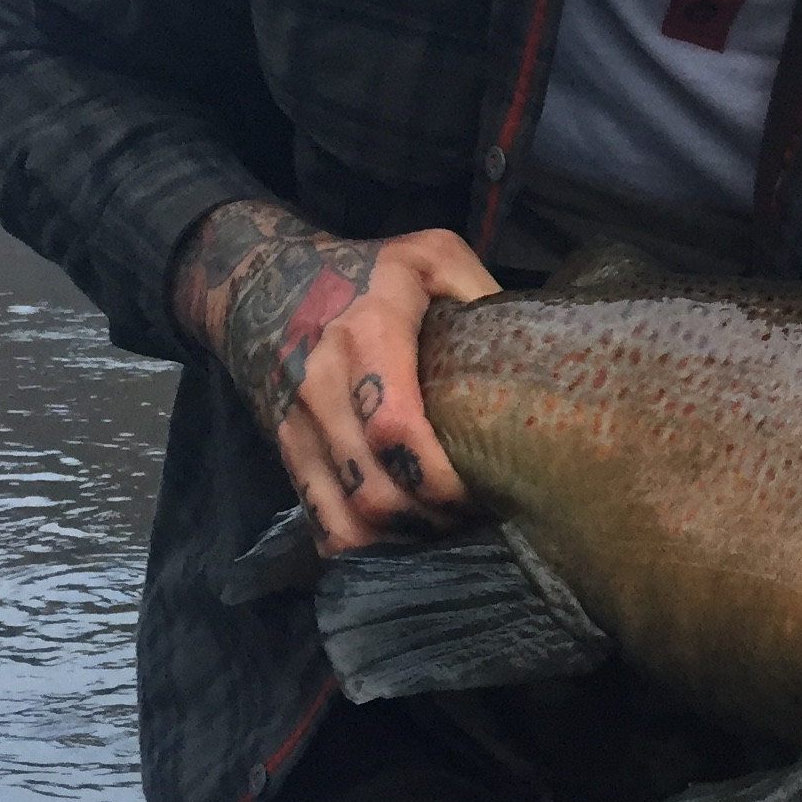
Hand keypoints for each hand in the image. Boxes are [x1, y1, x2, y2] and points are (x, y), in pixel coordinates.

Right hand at [173, 202, 500, 552]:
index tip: (481, 491)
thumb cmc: (365, 271)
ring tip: (444, 529)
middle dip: (431, 520)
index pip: (396, 429)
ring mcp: (298, 427)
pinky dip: (364, 546)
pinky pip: (321, 525)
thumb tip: (537, 349)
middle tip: (475, 517)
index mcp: (367, 334)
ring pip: (345, 520)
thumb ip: (481, 293)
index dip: (441, 477)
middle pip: (374, 491)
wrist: (263, 280)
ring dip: (400, 541)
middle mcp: (323, 387)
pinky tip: (403, 537)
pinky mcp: (287, 454)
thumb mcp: (430, 256)